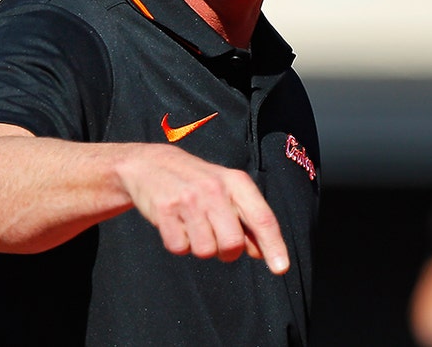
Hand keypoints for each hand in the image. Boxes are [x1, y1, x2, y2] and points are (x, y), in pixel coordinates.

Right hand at [118, 143, 289, 273]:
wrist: (150, 164)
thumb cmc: (197, 182)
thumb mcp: (227, 191)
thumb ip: (247, 220)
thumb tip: (261, 252)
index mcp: (236, 182)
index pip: (262, 218)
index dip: (274, 245)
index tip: (281, 268)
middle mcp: (215, 189)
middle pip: (232, 244)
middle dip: (227, 252)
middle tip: (218, 238)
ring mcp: (188, 200)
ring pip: (205, 251)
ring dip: (201, 246)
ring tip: (194, 225)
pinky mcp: (164, 211)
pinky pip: (179, 248)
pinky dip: (180, 243)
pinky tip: (177, 224)